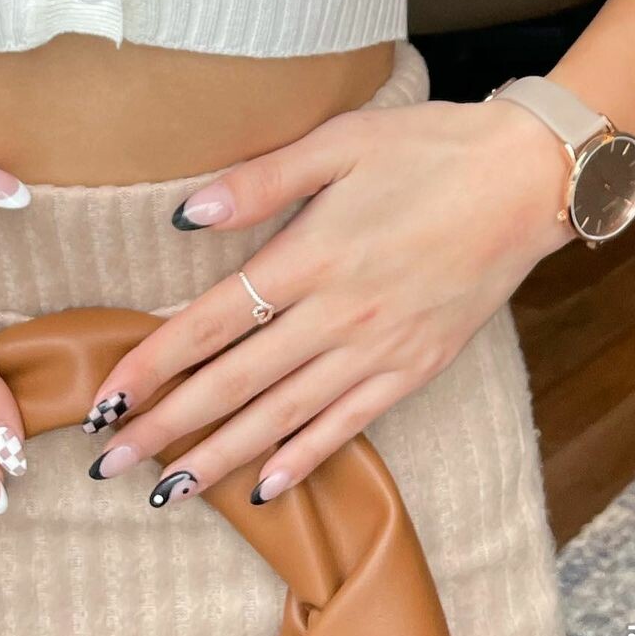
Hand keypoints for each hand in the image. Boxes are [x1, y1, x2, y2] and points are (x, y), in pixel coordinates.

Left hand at [79, 96, 574, 507]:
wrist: (528, 180)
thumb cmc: (428, 151)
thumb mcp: (339, 143)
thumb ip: (259, 182)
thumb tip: (185, 213)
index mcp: (311, 258)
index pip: (210, 324)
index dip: (152, 364)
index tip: (105, 398)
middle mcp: (340, 315)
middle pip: (235, 383)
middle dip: (167, 427)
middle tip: (110, 462)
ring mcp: (380, 350)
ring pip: (285, 416)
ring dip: (222, 455)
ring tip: (168, 491)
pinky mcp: (416, 368)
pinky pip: (350, 425)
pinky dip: (306, 458)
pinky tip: (266, 487)